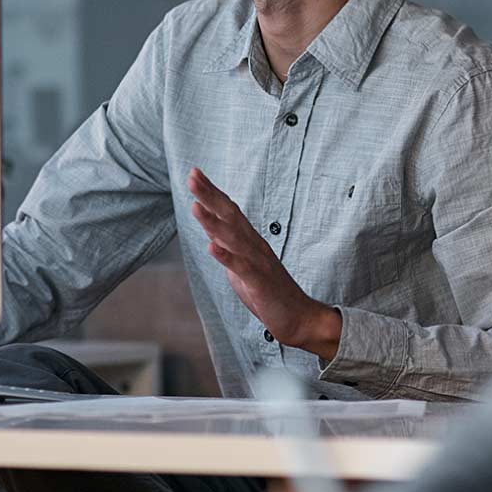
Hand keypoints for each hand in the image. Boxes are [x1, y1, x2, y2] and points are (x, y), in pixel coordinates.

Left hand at [187, 167, 341, 359]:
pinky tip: (211, 247)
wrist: (299, 317)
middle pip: (230, 216)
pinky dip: (226, 257)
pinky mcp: (260, 282)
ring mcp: (258, 262)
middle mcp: (254, 246)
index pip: (229, 211)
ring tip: (195, 206)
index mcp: (250, 241)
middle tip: (192, 177)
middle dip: (210, 196)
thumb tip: (211, 232)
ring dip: (213, 222)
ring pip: (233, 238)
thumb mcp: (242, 266)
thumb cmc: (269, 291)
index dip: (212, 193)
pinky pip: (242, 268)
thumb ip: (228, 248)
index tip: (195, 173)